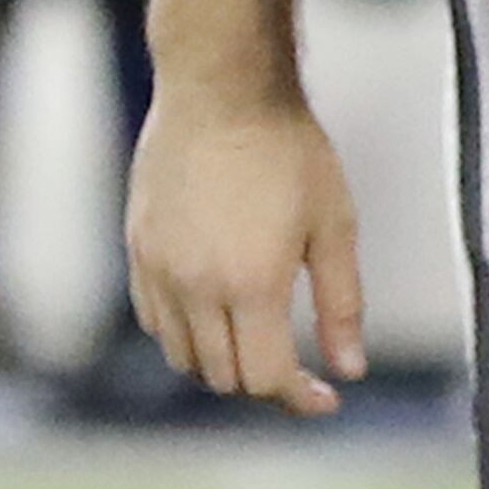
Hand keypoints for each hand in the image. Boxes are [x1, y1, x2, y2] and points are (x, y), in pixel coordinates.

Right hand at [126, 86, 367, 415]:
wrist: (222, 91)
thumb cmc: (290, 151)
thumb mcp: (335, 224)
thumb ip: (342, 303)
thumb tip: (351, 369)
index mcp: (251, 285)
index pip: (264, 377)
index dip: (298, 397)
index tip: (326, 397)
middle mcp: (196, 289)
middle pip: (223, 375)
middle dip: (264, 378)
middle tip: (298, 362)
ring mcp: (159, 273)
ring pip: (184, 356)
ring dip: (222, 361)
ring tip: (260, 334)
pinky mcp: (138, 254)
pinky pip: (156, 321)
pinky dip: (186, 333)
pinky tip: (217, 309)